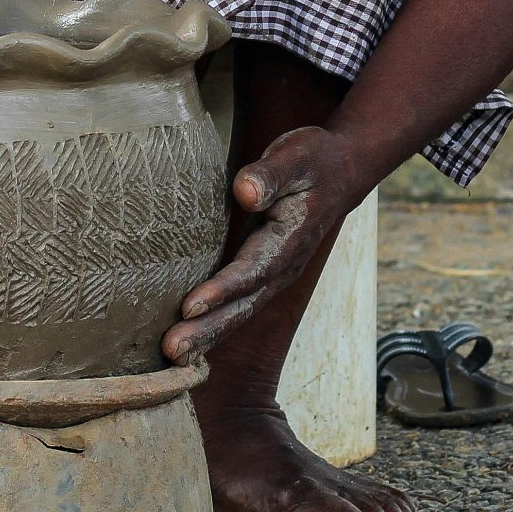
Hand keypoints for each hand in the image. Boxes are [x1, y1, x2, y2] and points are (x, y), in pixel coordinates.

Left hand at [162, 126, 363, 364]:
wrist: (340, 173)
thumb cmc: (313, 160)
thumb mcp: (295, 156)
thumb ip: (270, 174)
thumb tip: (245, 191)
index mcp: (290, 240)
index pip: (252, 271)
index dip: (221, 290)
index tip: (190, 306)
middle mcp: (284, 267)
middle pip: (243, 305)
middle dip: (207, 329)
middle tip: (172, 350)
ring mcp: (275, 275)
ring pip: (239, 312)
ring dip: (206, 335)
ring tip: (172, 355)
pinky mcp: (263, 275)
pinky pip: (237, 305)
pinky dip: (213, 326)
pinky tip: (189, 341)